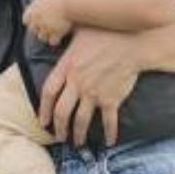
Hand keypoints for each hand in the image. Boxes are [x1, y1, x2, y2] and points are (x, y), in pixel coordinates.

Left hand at [23, 0, 72, 45]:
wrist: (70, 1)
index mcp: (34, 8)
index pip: (26, 19)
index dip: (30, 20)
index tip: (35, 20)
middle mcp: (37, 19)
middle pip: (33, 30)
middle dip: (38, 29)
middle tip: (46, 27)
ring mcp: (45, 27)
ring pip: (41, 37)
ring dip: (47, 36)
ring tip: (53, 33)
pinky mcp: (55, 33)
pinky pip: (52, 42)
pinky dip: (56, 41)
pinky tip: (60, 37)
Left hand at [39, 27, 139, 147]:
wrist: (132, 42)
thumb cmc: (106, 31)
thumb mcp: (79, 30)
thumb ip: (65, 37)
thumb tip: (52, 34)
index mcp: (67, 67)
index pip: (49, 92)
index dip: (43, 109)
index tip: (42, 120)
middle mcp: (78, 83)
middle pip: (62, 112)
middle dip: (59, 127)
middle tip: (59, 136)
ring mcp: (94, 93)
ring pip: (81, 120)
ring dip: (78, 134)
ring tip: (78, 142)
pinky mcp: (111, 99)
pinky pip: (108, 121)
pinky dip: (109, 133)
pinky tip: (109, 142)